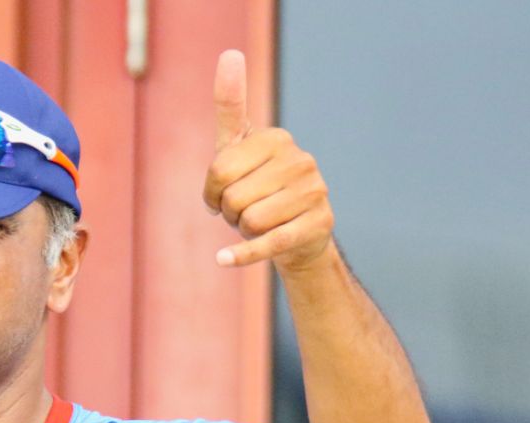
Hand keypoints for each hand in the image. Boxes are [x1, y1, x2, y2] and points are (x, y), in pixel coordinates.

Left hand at [202, 51, 333, 272]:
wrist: (298, 237)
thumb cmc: (259, 188)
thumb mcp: (239, 147)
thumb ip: (230, 105)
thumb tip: (229, 54)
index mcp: (277, 139)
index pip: (219, 171)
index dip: (211, 193)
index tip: (222, 194)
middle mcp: (301, 160)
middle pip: (233, 199)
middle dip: (229, 214)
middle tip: (245, 213)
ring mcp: (314, 192)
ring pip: (249, 222)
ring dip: (243, 232)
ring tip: (259, 224)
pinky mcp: (317, 225)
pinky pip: (268, 243)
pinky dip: (241, 255)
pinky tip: (223, 259)